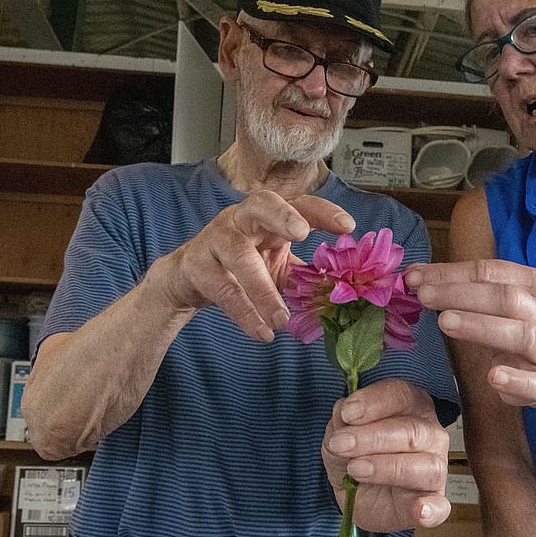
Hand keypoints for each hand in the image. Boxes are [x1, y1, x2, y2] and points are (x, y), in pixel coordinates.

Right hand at [153, 192, 354, 340]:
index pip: (299, 204)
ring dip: (262, 289)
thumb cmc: (240, 268)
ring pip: (239, 255)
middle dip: (282, 215)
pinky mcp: (197, 266)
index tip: (348, 226)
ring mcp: (216, 239)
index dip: (322, 212)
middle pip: (261, 204)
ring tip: (282, 320)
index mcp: (268, 216)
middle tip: (302, 233)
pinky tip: (262, 332)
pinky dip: (245, 313)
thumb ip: (306, 275)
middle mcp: (241, 219)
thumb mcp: (276, 267)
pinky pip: (224, 289)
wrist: (187, 278)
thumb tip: (345, 292)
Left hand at [322, 379, 450, 531]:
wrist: (355, 495)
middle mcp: (429, 434)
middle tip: (342, 445)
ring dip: (387, 468)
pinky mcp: (433, 501)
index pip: (401, 394)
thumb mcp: (339, 435)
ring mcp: (435, 468)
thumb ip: (341, 422)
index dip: (374, 402)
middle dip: (373, 437)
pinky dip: (431, 508)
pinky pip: (440, 506)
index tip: (348, 413)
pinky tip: (420, 509)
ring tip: (357, 470)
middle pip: (412, 430)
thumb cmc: (355, 455)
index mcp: (410, 406)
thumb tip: (344, 413)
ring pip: (425, 465)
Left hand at [405, 260, 535, 407]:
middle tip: (425, 296)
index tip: (414, 278)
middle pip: (504, 298)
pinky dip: (516, 380)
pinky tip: (494, 376)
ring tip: (446, 323)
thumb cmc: (516, 327)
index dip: (450, 273)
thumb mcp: (496, 301)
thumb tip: (414, 277)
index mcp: (533, 284)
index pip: (489, 272)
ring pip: (520, 334)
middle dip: (461, 295)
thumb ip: (463, 288)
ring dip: (481, 326)